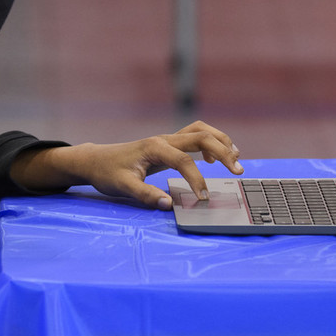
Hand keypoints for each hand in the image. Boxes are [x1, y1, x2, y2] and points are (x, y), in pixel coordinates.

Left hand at [10, 121, 243, 209]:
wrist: (96, 160)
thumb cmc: (108, 173)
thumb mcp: (122, 186)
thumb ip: (145, 195)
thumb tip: (168, 205)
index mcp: (154, 148)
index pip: (184, 161)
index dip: (197, 179)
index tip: (203, 198)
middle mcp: (164, 139)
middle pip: (201, 136)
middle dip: (223, 151)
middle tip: (238, 170)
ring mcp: (167, 139)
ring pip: (200, 130)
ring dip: (220, 141)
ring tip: (235, 158)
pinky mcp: (168, 145)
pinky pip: (195, 136)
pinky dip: (210, 142)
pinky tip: (215, 160)